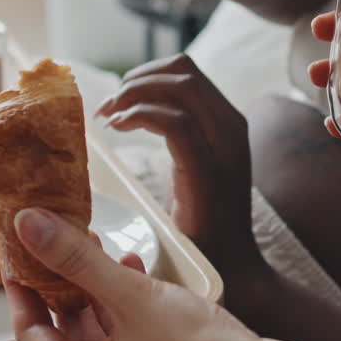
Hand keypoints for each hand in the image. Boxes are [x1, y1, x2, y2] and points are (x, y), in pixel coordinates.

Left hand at [7, 208, 339, 340]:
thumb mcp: (129, 296)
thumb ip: (77, 260)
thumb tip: (30, 229)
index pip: (30, 330)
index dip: (22, 287)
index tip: (17, 252)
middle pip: (64, 327)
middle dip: (61, 279)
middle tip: (54, 238)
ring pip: (100, 326)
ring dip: (95, 284)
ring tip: (94, 243)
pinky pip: (129, 329)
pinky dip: (125, 298)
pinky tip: (136, 267)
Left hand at [97, 54, 262, 274]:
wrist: (230, 270)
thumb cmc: (203, 225)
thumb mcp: (192, 168)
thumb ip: (177, 137)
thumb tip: (130, 112)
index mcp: (228, 123)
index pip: (187, 72)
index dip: (145, 75)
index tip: (117, 98)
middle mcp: (232, 128)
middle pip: (183, 71)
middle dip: (136, 80)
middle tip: (107, 106)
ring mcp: (224, 148)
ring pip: (180, 88)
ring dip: (134, 94)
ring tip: (109, 117)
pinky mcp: (208, 171)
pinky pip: (175, 123)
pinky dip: (140, 116)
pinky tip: (118, 129)